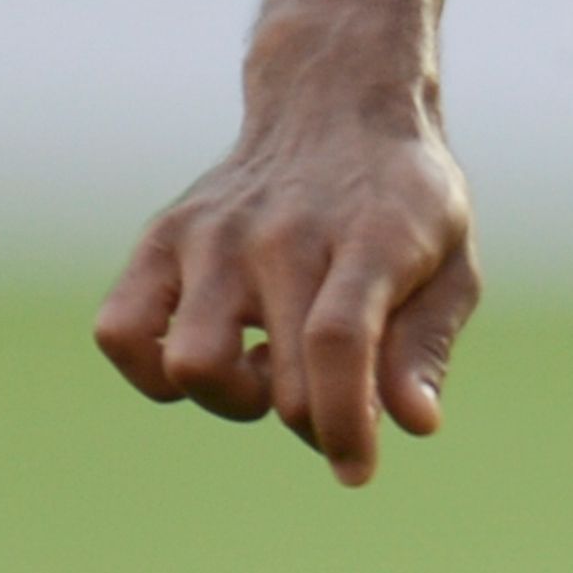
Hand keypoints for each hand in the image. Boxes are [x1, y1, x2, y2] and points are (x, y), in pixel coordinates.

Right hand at [94, 106, 480, 485]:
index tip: (356, 468)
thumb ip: (426, 344)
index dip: (343, 424)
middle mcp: (286, 232)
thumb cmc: (404, 201)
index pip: (339, 347)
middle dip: (308, 420)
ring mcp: (215, 231)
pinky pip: (121, 331)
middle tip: (329, 393)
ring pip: (191, 364)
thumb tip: (411, 425)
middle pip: (276, 374)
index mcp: (370, 235)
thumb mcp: (452, 260)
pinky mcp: (162, 236)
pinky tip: (209, 352)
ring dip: (232, 397)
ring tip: (269, 365)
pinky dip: (151, 370)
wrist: (338, 105)